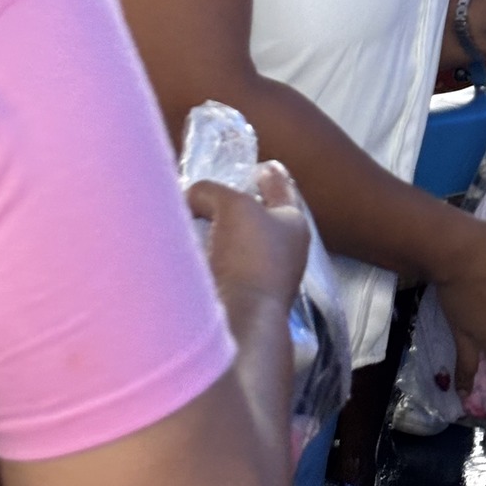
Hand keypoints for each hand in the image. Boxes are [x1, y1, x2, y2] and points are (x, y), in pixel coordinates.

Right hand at [187, 171, 308, 313]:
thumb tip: (193, 197)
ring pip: (240, 245)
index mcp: (294, 223)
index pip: (282, 188)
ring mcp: (265, 277)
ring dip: (220, 234)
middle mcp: (285, 250)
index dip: (270, 174)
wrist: (242, 319)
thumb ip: (212, 191)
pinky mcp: (242, 298)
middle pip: (261, 219)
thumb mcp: (233, 206)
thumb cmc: (250, 255)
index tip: (261, 166)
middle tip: (215, 193)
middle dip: (240, 206)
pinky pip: (224, 268)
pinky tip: (191, 253)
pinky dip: (209, 258)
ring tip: (194, 220)